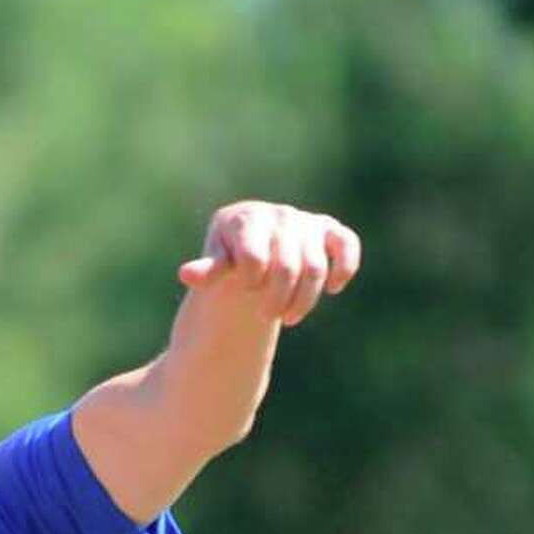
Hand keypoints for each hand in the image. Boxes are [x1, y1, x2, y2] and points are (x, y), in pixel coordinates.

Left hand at [178, 202, 360, 326]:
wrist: (253, 249)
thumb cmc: (230, 260)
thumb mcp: (215, 267)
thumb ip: (208, 271)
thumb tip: (187, 274)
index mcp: (246, 218)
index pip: (254, 258)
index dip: (250, 282)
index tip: (244, 288)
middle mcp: (278, 214)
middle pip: (286, 268)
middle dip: (276, 299)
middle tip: (265, 316)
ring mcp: (305, 221)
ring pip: (315, 267)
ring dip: (304, 299)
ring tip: (287, 319)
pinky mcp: (329, 229)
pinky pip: (346, 244)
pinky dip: (345, 267)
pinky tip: (333, 289)